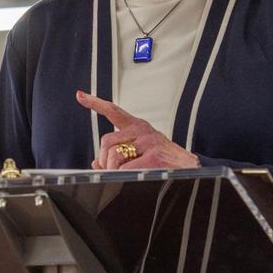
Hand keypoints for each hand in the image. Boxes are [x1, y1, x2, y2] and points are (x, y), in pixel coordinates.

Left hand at [75, 90, 201, 170]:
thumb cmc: (164, 161)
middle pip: (106, 142)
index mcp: (137, 127)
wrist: (192, 170)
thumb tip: (96, 163)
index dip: (95, 103)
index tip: (80, 95)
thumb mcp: (140, 154)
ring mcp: (149, 142)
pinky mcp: (155, 156)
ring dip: (113, 170)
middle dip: (104, 160)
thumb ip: (117, 155)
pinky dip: (124, 177)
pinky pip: (126, 169)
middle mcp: (142, 130)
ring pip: (114, 156)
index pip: (114, 111)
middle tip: (110, 170)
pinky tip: (137, 177)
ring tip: (126, 175)